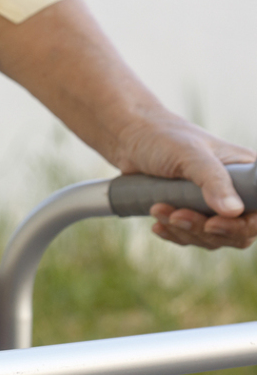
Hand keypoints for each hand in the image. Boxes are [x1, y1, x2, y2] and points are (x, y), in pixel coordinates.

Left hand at [114, 112, 256, 248]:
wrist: (129, 138)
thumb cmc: (163, 138)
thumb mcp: (190, 155)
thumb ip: (212, 181)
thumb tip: (233, 211)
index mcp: (246, 172)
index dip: (242, 226)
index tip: (212, 224)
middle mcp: (234, 191)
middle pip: (236, 231)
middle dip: (203, 229)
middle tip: (175, 216)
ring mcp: (211, 204)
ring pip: (210, 237)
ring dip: (183, 230)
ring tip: (157, 209)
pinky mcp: (189, 211)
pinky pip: (189, 236)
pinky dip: (173, 233)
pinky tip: (157, 225)